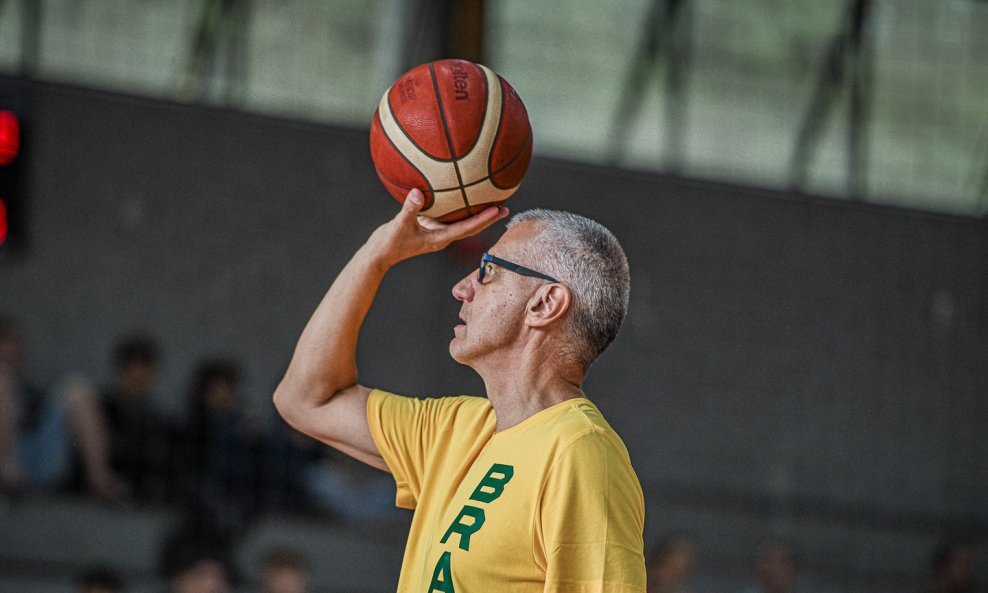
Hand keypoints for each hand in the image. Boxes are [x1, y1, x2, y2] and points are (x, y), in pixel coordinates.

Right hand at [366, 189, 508, 267]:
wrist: (379, 254)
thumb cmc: (389, 243)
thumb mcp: (399, 225)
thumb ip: (409, 209)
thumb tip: (417, 192)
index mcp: (441, 239)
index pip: (468, 228)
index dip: (484, 219)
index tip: (498, 210)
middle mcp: (443, 236)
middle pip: (472, 227)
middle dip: (489, 218)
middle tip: (505, 207)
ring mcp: (437, 232)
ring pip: (462, 222)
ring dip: (477, 214)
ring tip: (491, 202)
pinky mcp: (430, 227)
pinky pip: (448, 216)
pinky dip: (458, 208)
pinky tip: (459, 195)